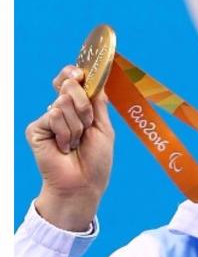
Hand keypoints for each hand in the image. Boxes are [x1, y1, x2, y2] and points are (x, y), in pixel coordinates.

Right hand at [26, 64, 115, 230]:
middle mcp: (61, 110)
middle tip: (87, 126)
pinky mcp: (36, 128)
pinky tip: (64, 147)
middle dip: (84, 106)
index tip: (80, 73)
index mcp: (78, 108)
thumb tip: (95, 80)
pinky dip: (65, 133)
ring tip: (76, 143)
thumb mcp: (103, 127)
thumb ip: (98, 103)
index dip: (73, 73)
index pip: (71, 81)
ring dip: (78, 126)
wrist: (83, 183)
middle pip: (69, 86)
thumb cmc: (96, 159)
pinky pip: (53, 116)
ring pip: (63, 103)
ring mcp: (47, 119)